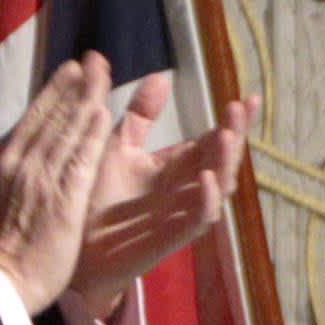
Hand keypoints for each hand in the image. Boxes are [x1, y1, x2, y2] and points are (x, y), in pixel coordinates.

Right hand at [0, 55, 117, 309]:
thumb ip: (1, 172)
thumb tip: (7, 152)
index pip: (30, 120)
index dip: (52, 93)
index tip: (69, 72)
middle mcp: (18, 164)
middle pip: (49, 116)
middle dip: (71, 85)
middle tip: (90, 60)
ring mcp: (40, 178)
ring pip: (66, 130)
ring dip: (85, 98)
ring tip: (101, 73)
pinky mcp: (63, 197)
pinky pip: (80, 157)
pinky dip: (91, 133)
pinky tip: (104, 112)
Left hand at [72, 71, 256, 310]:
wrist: (75, 247)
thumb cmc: (98, 199)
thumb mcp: (118, 147)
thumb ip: (141, 116)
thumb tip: (162, 77)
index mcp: (177, 167)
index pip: (212, 140)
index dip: (233, 121)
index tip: (250, 98)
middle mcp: (187, 189)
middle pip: (221, 160)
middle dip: (234, 135)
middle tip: (240, 108)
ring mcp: (182, 213)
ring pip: (218, 187)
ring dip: (225, 162)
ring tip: (226, 135)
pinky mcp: (172, 238)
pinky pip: (198, 219)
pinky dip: (208, 200)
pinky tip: (208, 179)